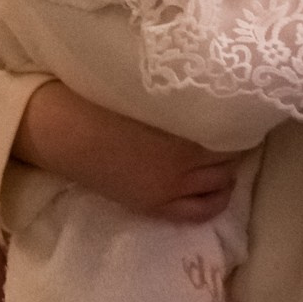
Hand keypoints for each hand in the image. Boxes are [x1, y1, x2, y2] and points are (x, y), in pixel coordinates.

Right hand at [14, 84, 240, 222]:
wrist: (59, 130)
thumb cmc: (94, 98)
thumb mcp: (144, 91)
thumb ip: (180, 97)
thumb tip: (211, 93)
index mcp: (182, 132)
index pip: (232, 132)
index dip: (240, 119)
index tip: (243, 107)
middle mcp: (183, 166)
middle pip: (231, 158)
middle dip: (236, 143)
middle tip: (236, 127)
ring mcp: (169, 189)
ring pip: (221, 184)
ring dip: (227, 168)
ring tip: (225, 151)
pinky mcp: (155, 205)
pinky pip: (201, 210)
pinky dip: (217, 197)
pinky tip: (217, 183)